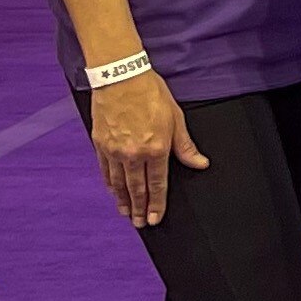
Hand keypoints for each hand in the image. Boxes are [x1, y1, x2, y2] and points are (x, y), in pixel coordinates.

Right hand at [88, 72, 209, 226]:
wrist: (121, 76)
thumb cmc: (150, 93)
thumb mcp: (176, 118)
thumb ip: (185, 146)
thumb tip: (200, 163)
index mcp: (155, 149)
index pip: (157, 185)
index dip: (158, 204)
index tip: (156, 219)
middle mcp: (133, 154)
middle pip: (137, 189)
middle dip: (140, 209)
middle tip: (141, 224)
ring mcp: (115, 150)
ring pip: (119, 183)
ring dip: (124, 201)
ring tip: (128, 214)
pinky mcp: (101, 144)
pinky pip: (105, 170)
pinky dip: (109, 184)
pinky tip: (113, 192)